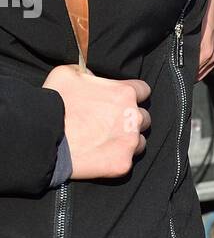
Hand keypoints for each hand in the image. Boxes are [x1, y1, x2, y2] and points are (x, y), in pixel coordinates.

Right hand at [43, 65, 150, 179]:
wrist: (45, 138)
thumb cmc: (55, 103)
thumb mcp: (68, 73)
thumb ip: (88, 73)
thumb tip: (93, 77)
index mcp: (125, 93)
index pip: (144, 91)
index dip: (133, 95)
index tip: (121, 101)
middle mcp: (134, 117)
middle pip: (144, 118)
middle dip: (130, 120)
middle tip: (111, 124)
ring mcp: (130, 142)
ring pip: (140, 141)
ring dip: (128, 140)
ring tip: (107, 142)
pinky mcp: (123, 164)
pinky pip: (128, 161)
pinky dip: (117, 158)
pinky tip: (102, 156)